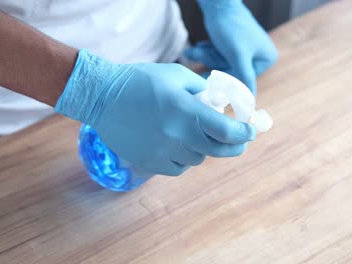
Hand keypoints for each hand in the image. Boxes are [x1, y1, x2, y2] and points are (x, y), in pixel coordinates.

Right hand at [55, 50, 255, 175]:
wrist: (101, 96)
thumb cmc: (140, 80)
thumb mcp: (176, 75)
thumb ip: (201, 89)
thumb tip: (217, 102)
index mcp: (186, 110)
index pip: (226, 131)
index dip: (244, 133)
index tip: (250, 131)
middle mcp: (177, 134)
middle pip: (218, 151)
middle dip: (234, 146)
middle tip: (238, 142)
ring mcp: (162, 151)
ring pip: (197, 159)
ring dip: (202, 149)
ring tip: (194, 136)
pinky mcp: (149, 163)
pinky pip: (178, 168)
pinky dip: (183, 159)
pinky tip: (177, 146)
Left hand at [186, 0, 277, 94]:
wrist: (218, 3)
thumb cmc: (230, 27)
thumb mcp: (238, 57)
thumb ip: (245, 79)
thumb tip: (251, 103)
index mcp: (266, 58)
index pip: (244, 78)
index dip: (225, 80)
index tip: (208, 85)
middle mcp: (259, 54)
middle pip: (232, 71)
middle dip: (213, 64)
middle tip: (197, 56)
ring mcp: (246, 49)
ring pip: (223, 64)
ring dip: (207, 57)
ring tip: (194, 51)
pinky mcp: (233, 44)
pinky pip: (220, 55)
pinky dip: (209, 52)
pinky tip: (200, 46)